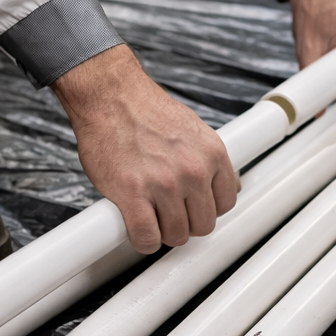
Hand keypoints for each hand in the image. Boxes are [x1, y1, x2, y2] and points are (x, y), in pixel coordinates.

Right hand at [52, 45, 237, 253]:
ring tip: (149, 214)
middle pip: (203, 225)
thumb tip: (226, 185)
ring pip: (176, 235)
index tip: (191, 206)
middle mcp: (193, 170)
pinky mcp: (133, 194)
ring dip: (162, 232)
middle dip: (186, 223)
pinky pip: (146, 237)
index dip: (206, 208)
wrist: (109, 95)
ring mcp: (164, 184)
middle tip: (167, 212)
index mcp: (212, 154)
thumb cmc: (145, 111)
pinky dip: (142, 240)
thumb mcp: (193, 129)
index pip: (226, 203)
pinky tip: (136, 229)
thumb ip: (208, 159)